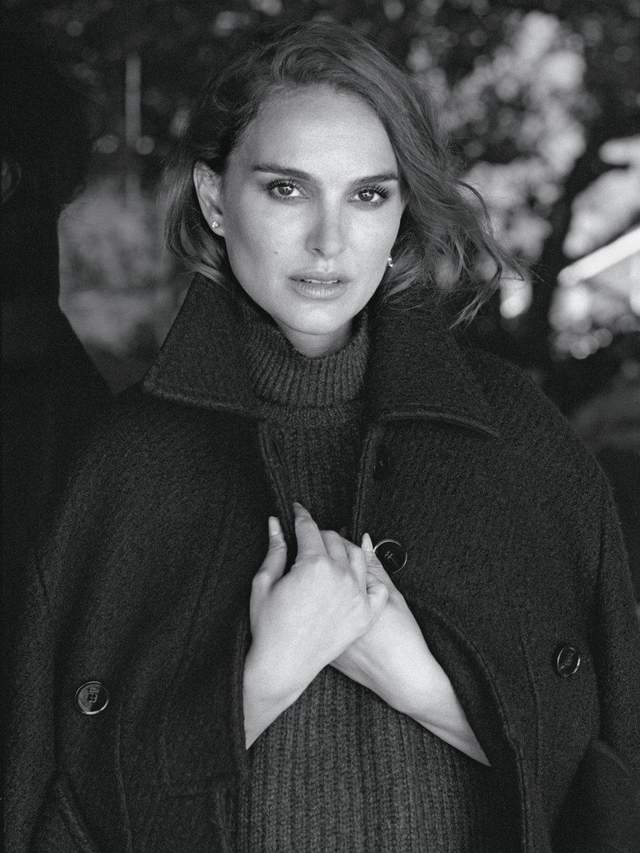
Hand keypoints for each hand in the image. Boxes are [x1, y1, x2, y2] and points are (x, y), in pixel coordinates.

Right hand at [243, 505, 387, 746]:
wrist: (283, 666)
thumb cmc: (267, 627)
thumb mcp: (264, 583)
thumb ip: (275, 550)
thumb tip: (275, 523)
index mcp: (313, 564)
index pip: (309, 528)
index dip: (301, 516)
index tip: (297, 510)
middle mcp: (340, 576)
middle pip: (334, 539)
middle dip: (319, 533)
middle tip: (309, 536)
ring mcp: (357, 595)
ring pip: (357, 556)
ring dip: (344, 549)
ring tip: (330, 553)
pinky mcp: (365, 614)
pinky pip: (376, 586)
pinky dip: (368, 576)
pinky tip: (356, 574)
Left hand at [331, 534, 488, 764]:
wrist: (399, 677)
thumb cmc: (401, 635)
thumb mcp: (391, 595)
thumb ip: (374, 567)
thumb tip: (363, 540)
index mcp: (348, 587)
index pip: (332, 548)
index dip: (330, 537)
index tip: (332, 533)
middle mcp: (330, 604)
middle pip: (315, 564)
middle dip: (317, 550)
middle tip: (322, 544)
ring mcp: (322, 626)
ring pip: (307, 588)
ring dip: (309, 575)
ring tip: (318, 568)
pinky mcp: (318, 642)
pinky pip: (308, 615)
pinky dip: (309, 603)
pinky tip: (315, 598)